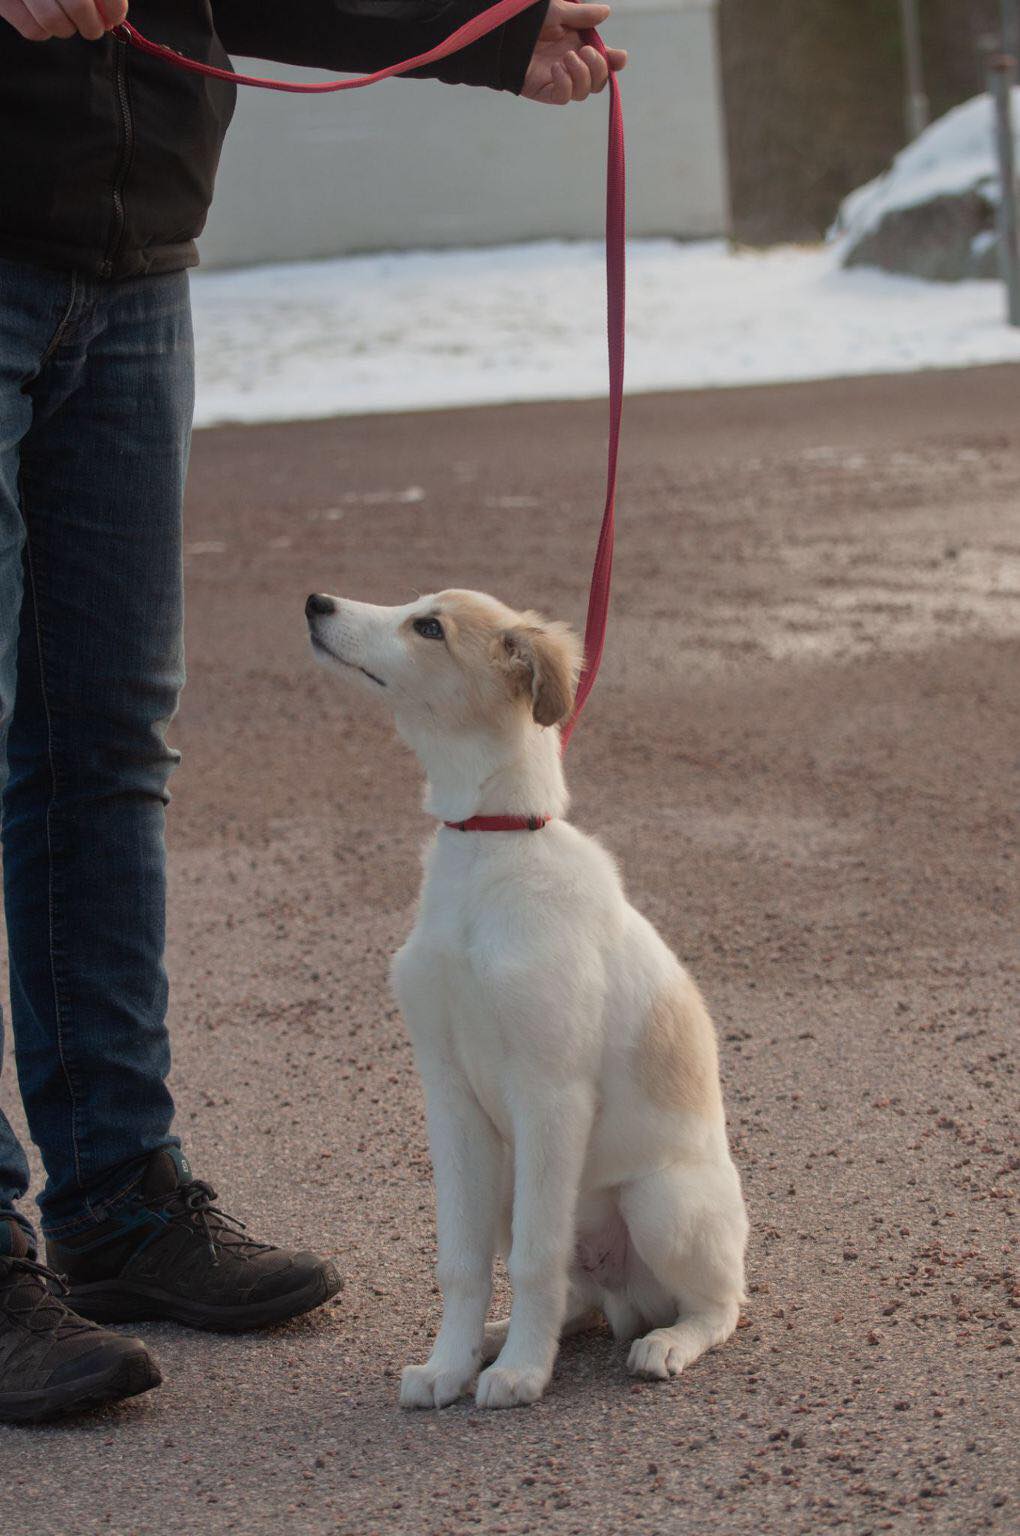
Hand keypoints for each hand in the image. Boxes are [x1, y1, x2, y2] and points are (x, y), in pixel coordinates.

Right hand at [0, 0, 125, 40]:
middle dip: (92, 25)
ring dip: (67, 28)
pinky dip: (44, 30)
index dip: (114, 7)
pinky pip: (33, 30)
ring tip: (65, 17)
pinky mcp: (3, 1)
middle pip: (78, 6)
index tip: (115, 16)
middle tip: (92, 27)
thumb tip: (114, 15)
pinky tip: (43, 16)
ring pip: (55, 23)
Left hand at [521, 0, 626, 105]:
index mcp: (578, 46)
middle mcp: (571, 65)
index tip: (620, 57)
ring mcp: (558, 79)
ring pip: (583, 92)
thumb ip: (581, 16)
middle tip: (585, 50)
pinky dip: (565, 85)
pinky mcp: (543, 90)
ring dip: (582, 75)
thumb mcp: (558, 12)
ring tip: (566, 57)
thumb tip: (606, 13)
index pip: (604, 61)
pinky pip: (563, 98)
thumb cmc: (528, 20)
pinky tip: (557, 68)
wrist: (503, 32)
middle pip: (598, 82)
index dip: (615, 62)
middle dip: (599, 68)